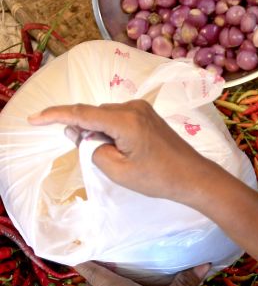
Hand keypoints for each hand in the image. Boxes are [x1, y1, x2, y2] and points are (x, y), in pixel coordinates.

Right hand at [29, 100, 220, 204]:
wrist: (194, 177)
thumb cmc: (159, 178)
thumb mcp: (118, 170)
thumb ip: (94, 150)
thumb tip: (88, 137)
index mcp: (125, 120)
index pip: (81, 113)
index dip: (55, 116)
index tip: (34, 119)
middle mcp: (133, 107)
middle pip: (93, 114)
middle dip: (81, 129)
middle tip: (82, 149)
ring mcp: (142, 109)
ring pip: (105, 116)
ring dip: (97, 131)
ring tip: (110, 154)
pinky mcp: (147, 116)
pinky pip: (118, 118)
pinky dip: (109, 130)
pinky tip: (117, 147)